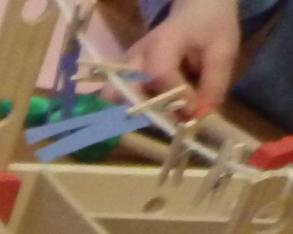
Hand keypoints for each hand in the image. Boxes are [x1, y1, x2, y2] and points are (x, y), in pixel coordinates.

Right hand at [126, 0, 241, 116]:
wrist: (195, 12)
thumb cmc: (210, 27)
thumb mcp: (223, 50)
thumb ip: (213, 84)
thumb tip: (198, 117)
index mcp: (163, 41)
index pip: (158, 74)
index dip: (175, 97)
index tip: (194, 110)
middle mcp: (136, 55)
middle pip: (120, 90)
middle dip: (143, 111)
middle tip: (169, 118)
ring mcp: (126, 66)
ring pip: (113, 97)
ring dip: (134, 112)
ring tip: (162, 116)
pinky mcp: (124, 75)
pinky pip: (117, 98)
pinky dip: (133, 109)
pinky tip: (155, 111)